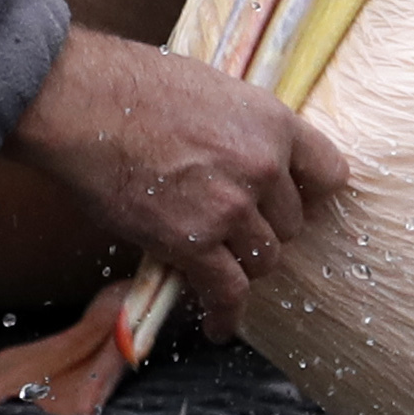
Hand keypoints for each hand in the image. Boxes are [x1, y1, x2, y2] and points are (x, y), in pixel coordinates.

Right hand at [1, 29, 349, 337]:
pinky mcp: (193, 242)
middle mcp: (264, 168)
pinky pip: (227, 291)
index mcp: (275, 125)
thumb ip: (245, 131)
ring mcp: (231, 208)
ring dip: (243, 266)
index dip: (311, 194)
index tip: (296, 204)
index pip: (330, 174)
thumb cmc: (137, 89)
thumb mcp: (216, 93)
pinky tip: (218, 325)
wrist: (83, 105)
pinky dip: (224, 314)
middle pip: (291, 224)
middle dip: (265, 230)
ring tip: (221, 267)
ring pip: (263, 260)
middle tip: (237, 231)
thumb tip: (251, 161)